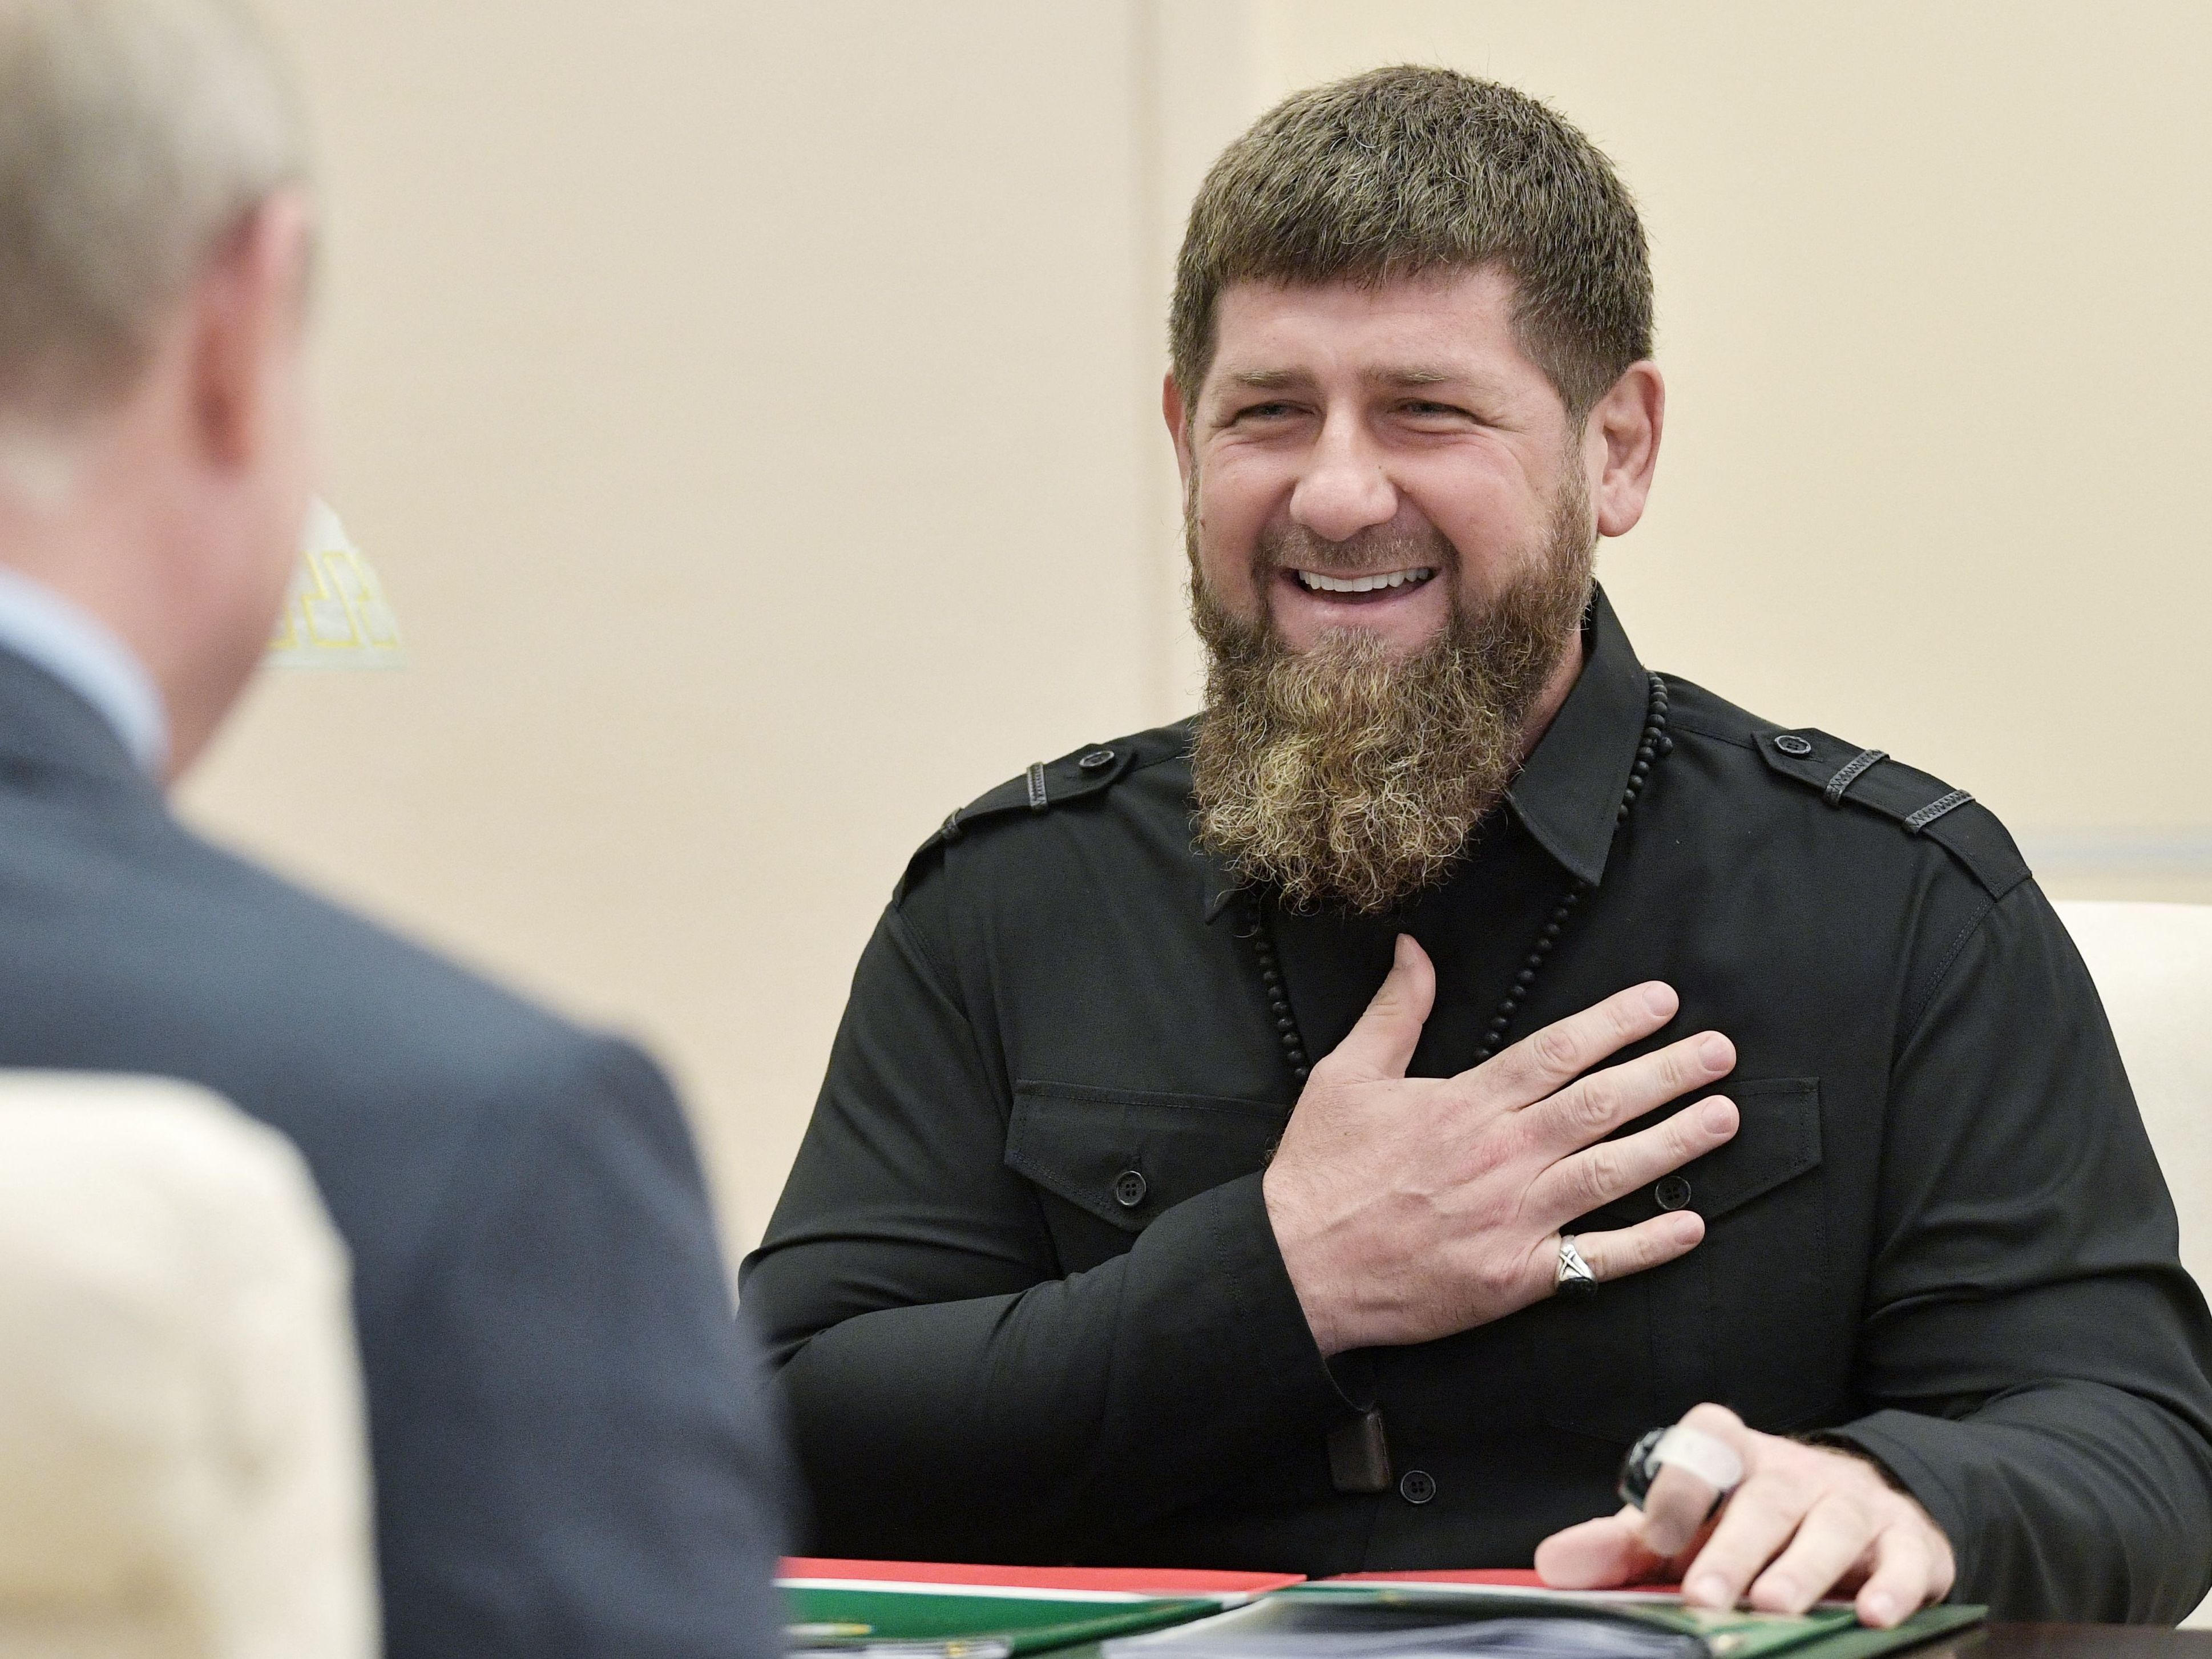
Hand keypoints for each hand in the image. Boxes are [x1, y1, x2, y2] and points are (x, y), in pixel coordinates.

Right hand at [1260, 934, 1738, 1355]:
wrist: (1297, 1268)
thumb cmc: (1320, 1172)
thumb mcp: (1345, 1075)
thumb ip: (1393, 1012)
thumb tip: (1415, 950)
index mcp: (1466, 1103)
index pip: (1560, 1051)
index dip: (1618, 1022)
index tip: (1665, 1002)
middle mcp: (1501, 1155)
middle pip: (1602, 1104)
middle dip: (1669, 1073)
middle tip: (1721, 1052)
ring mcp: (1513, 1218)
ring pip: (1612, 1172)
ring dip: (1675, 1143)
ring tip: (1724, 1116)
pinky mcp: (1514, 1278)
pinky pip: (1596, 1260)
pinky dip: (1647, 1244)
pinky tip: (1691, 1224)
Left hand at [1533, 1404, 1955, 1627]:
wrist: (1854, 1513)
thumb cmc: (1746, 1526)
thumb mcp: (1683, 1529)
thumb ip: (1620, 1547)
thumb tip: (1552, 1567)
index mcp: (1733, 1457)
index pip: (1704, 1446)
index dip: (1678, 1486)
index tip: (1655, 1537)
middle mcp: (1794, 1472)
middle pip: (1765, 1499)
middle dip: (1735, 1548)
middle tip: (1707, 1596)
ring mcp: (1854, 1503)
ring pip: (1831, 1526)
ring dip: (1805, 1568)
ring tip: (1777, 1607)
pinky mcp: (1907, 1542)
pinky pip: (1906, 1560)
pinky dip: (1894, 1587)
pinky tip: (1875, 1615)